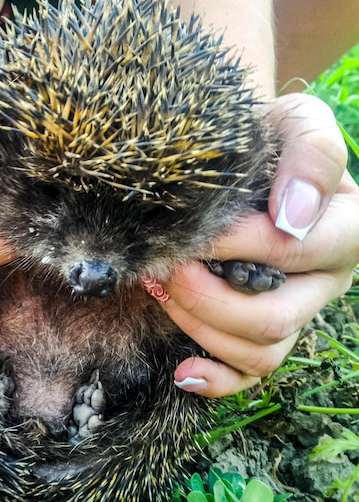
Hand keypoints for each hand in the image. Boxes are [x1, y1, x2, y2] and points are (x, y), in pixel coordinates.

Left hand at [167, 93, 356, 396]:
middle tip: (165, 265)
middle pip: (273, 317)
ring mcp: (295, 313)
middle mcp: (324, 282)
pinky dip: (215, 379)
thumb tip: (294, 216)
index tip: (191, 232)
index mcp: (343, 230)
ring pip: (257, 351)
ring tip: (160, 288)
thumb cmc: (267, 138)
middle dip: (206, 296)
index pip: (292, 251)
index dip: (235, 245)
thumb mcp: (297, 121)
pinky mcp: (263, 334)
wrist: (241, 161)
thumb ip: (312, 154)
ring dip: (197, 325)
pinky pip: (248, 375)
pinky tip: (182, 368)